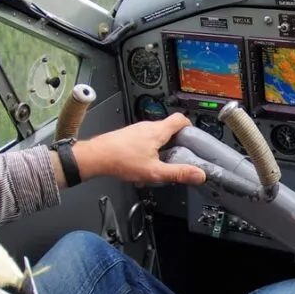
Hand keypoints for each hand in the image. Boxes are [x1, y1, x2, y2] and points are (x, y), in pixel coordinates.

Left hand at [74, 114, 204, 185]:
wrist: (95, 157)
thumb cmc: (121, 160)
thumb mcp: (154, 171)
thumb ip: (178, 173)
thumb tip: (198, 174)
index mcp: (158, 131)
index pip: (180, 119)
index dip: (190, 127)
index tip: (193, 138)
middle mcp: (147, 127)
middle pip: (169, 129)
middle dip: (176, 143)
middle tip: (179, 156)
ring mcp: (136, 130)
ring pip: (155, 136)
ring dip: (161, 149)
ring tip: (159, 164)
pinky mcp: (128, 136)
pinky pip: (144, 140)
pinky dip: (148, 151)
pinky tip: (143, 166)